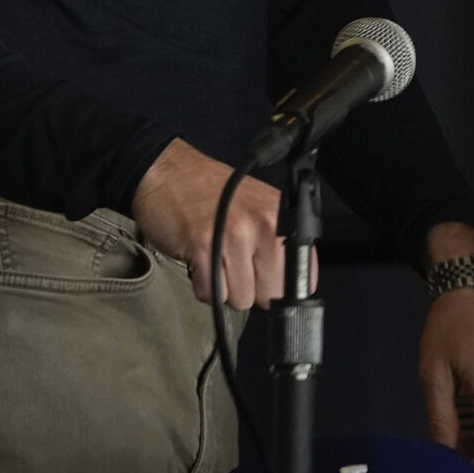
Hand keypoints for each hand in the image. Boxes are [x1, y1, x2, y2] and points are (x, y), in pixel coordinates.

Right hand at [131, 137, 284, 308]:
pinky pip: (211, 294)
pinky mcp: (202, 247)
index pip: (303, 275)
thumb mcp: (259, 208)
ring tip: (216, 261)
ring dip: (225, 289)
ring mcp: (234, 236)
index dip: (284, 288)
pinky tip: (200, 263)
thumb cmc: (214, 194)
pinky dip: (203, 287)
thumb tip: (289, 286)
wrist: (171, 173)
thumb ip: (278, 243)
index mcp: (282, 217)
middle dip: (251, 290)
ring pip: (240, 298)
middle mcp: (263, 225)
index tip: (270, 284)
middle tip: (235, 267)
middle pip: (269, 294)